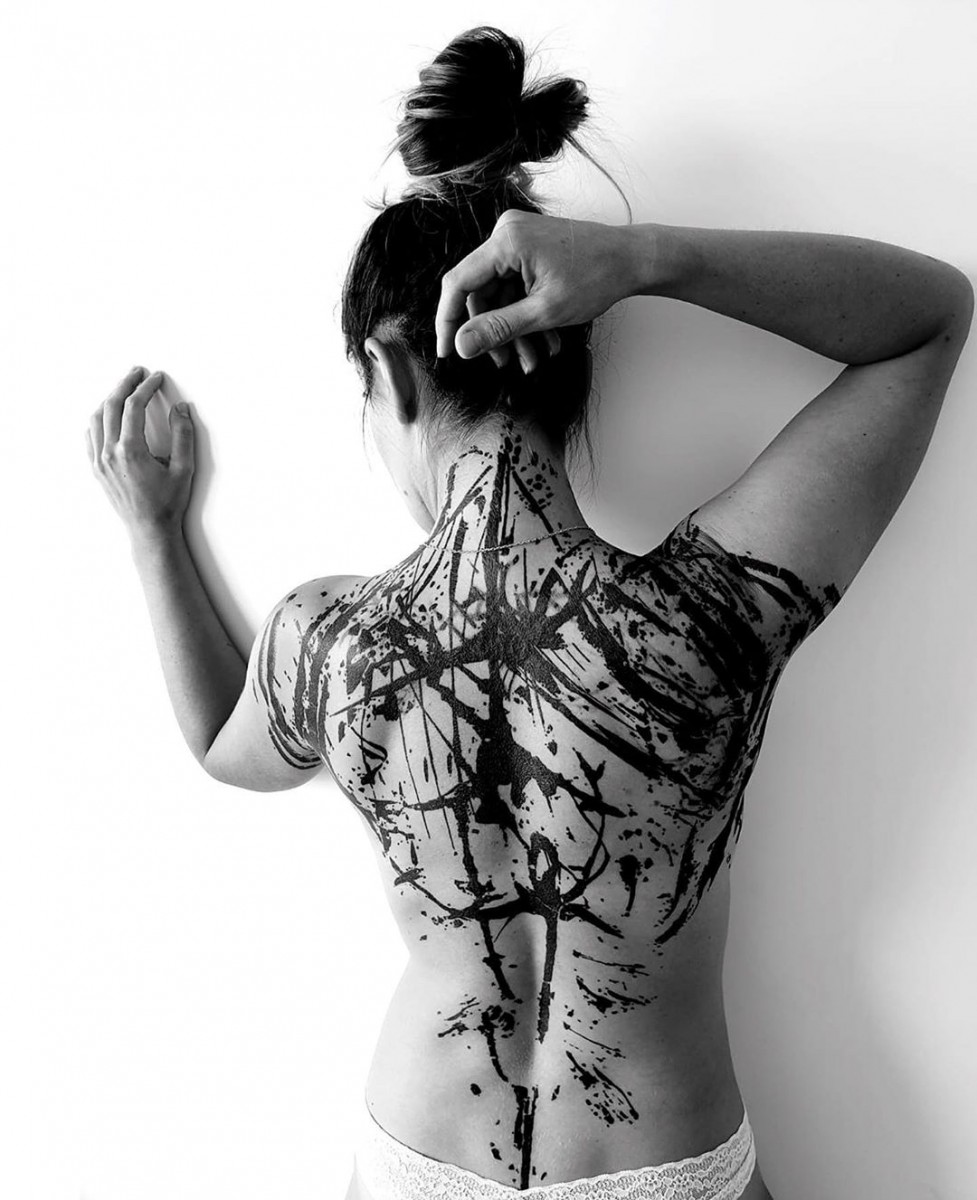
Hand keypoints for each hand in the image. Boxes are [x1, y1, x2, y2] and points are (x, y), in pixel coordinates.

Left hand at [86, 366, 194, 540]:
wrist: (150, 530)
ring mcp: (99, 461)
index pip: (134, 406)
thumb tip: (181, 408)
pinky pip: (91, 435)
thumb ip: (183, 435)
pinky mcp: (96, 468)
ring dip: (110, 398)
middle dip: (125, 384)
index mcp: (131, 451)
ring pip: (97, 417)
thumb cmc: (168, 503)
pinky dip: (99, 418)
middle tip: (138, 373)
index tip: (156, 378)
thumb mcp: (183, 469)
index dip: (146, 388)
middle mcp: (110, 453)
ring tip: (125, 389)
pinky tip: (109, 414)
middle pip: (111, 405)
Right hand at [435, 209, 634, 369]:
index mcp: (506, 241)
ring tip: (535, 358)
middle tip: (508, 363)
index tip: (446, 352)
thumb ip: (498, 329)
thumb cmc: (597, 278)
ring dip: (514, 329)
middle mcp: (506, 233)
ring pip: (499, 295)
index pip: (458, 283)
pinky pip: (514, 287)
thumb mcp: (544, 312)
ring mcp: (518, 239)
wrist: (632, 259)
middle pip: (480, 292)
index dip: (448, 321)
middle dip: (495, 332)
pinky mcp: (529, 248)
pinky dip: (525, 315)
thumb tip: (461, 347)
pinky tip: (544, 340)